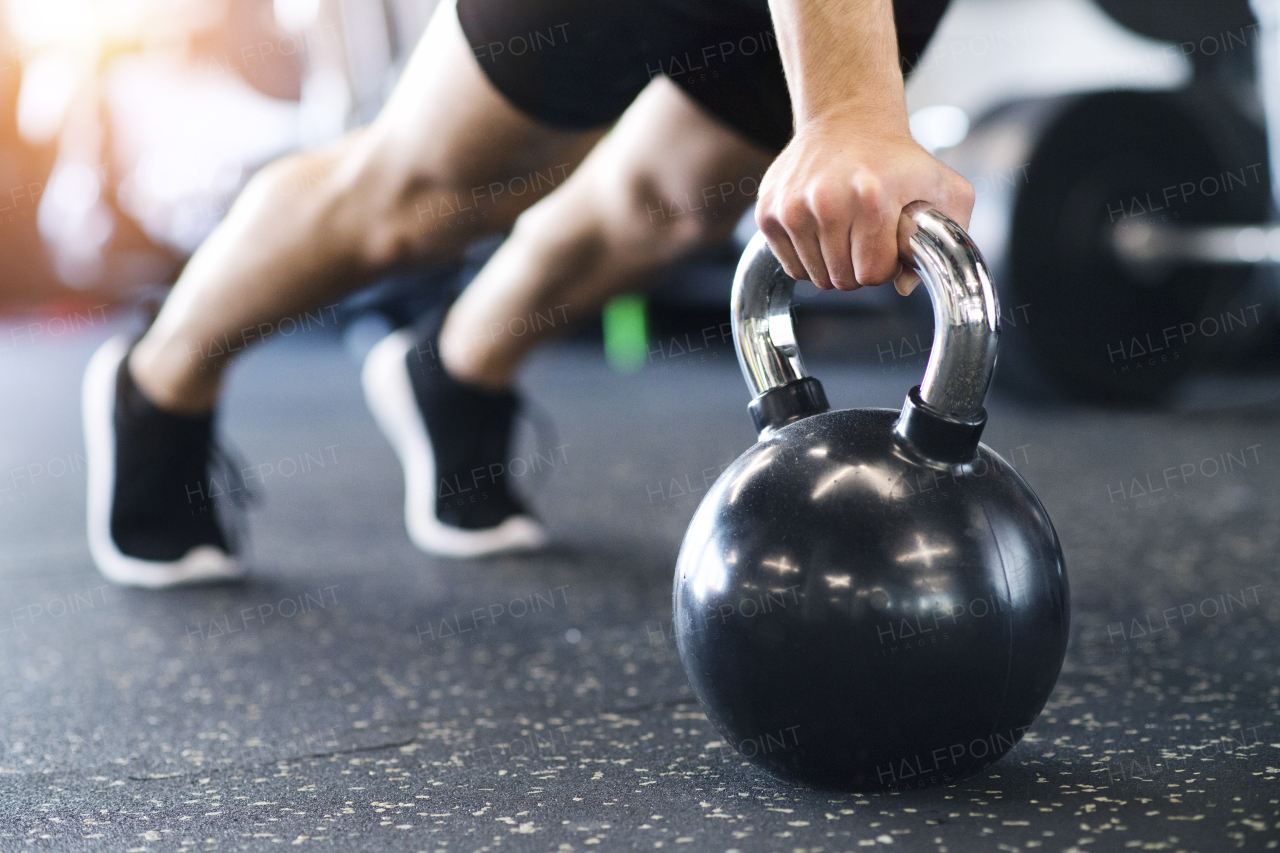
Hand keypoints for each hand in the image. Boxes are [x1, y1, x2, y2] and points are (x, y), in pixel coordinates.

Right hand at [756, 111, 973, 293]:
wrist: (847, 120)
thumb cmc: (898, 160)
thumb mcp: (944, 189)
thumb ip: (948, 238)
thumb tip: (904, 286)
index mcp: (872, 197)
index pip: (872, 273)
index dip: (885, 267)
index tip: (888, 245)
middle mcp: (826, 201)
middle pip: (842, 279)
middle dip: (859, 268)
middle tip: (868, 238)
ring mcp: (791, 206)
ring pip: (814, 277)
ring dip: (833, 264)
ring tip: (846, 231)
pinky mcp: (768, 211)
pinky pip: (791, 266)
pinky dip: (808, 258)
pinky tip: (822, 230)